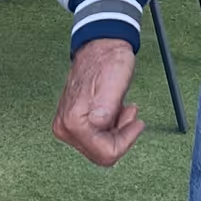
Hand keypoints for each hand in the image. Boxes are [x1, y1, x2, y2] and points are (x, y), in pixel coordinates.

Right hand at [52, 38, 145, 166]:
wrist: (100, 46)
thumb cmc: (109, 61)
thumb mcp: (115, 84)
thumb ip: (106, 108)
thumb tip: (100, 125)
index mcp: (74, 122)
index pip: (106, 154)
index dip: (126, 140)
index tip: (135, 121)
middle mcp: (65, 127)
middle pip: (101, 153)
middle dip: (120, 136)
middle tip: (130, 113)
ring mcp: (66, 126)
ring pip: (100, 146)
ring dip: (117, 130)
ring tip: (124, 108)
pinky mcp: (71, 122)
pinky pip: (96, 137)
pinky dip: (110, 127)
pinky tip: (115, 109)